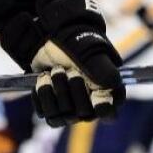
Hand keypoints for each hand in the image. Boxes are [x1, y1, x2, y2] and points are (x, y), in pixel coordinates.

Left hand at [0, 0, 124, 126]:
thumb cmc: (75, 40)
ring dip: (56, 92)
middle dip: (73, 91)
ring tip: (53, 71)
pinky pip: (47, 115)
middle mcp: (89, 102)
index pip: (109, 112)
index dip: (103, 108)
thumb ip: (104, 69)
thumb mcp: (91, 51)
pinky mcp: (52, 106)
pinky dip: (42, 97)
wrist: (48, 35)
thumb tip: (111, 84)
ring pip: (64, 116)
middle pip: (84, 115)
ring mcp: (70, 106)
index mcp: (105, 90)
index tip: (96, 100)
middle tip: (68, 71)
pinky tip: (42, 80)